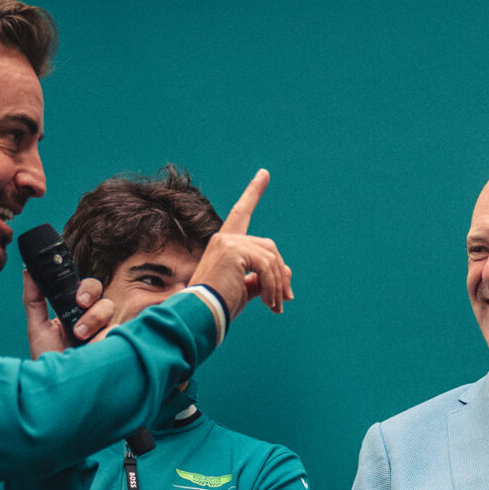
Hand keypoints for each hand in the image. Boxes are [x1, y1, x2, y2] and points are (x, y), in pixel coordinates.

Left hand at [22, 270, 113, 355]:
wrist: (56, 391)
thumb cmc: (48, 360)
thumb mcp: (37, 328)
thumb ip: (34, 299)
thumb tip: (28, 271)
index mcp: (75, 313)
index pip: (87, 290)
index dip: (86, 289)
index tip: (78, 298)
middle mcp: (93, 321)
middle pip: (103, 298)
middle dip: (93, 299)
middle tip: (81, 306)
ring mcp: (105, 334)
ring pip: (110, 312)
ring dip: (94, 320)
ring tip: (80, 337)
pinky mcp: (114, 346)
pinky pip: (117, 332)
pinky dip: (102, 338)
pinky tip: (91, 348)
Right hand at [189, 169, 293, 316]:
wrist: (201, 314)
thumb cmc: (219, 305)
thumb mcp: (245, 289)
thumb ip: (263, 277)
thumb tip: (287, 271)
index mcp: (224, 243)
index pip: (240, 213)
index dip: (253, 193)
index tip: (264, 174)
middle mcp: (225, 238)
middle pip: (269, 247)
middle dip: (280, 273)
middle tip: (286, 299)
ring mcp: (228, 242)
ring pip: (271, 258)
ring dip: (278, 284)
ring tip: (276, 306)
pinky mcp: (234, 251)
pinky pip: (267, 266)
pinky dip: (274, 286)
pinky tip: (270, 303)